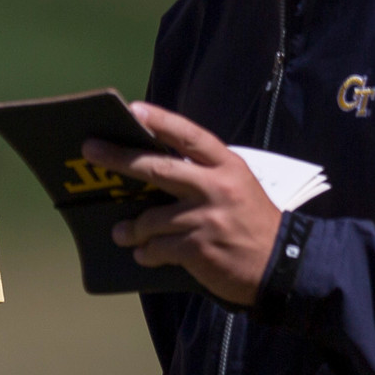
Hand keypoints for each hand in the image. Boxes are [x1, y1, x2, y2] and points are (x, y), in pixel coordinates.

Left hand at [84, 102, 281, 305]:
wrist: (283, 265)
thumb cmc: (253, 223)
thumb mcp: (237, 187)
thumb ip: (202, 176)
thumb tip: (152, 169)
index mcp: (227, 166)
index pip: (189, 135)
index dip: (160, 121)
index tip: (133, 109)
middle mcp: (216, 187)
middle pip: (158, 168)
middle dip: (120, 158)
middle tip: (91, 150)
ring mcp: (207, 218)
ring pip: (151, 217)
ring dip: (131, 228)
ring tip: (121, 233)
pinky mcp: (199, 249)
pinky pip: (158, 247)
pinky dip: (147, 252)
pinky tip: (143, 255)